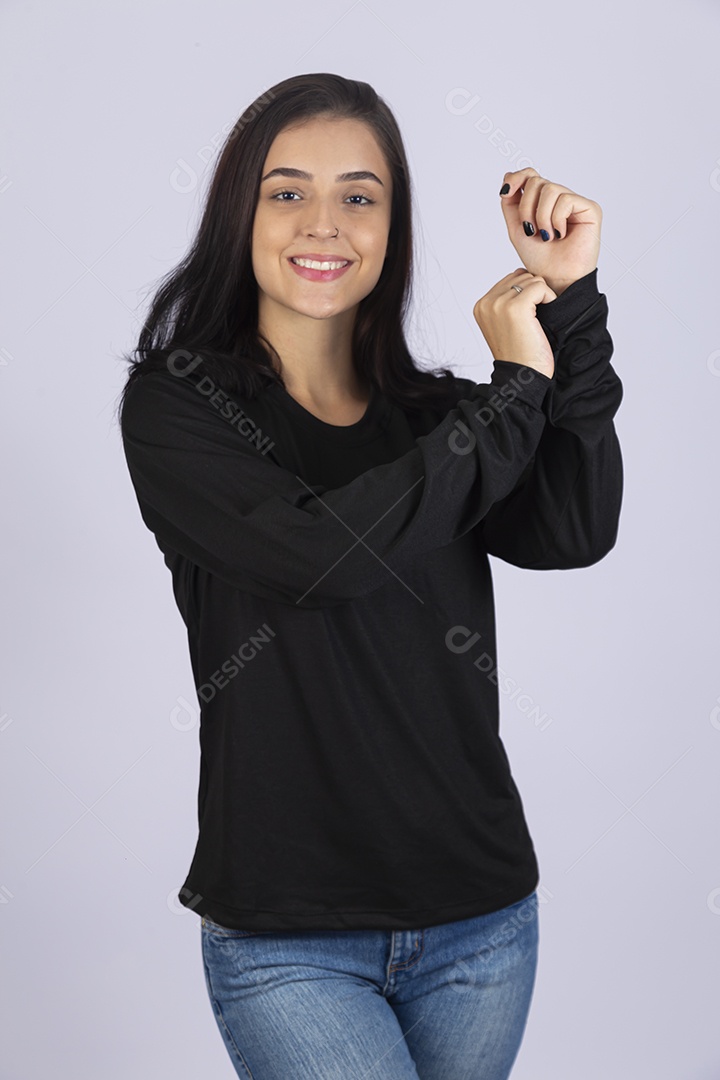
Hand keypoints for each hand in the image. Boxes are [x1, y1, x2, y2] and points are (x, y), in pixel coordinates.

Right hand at [473, 268, 557, 378]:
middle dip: (533, 294)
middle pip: (521, 277)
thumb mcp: (505, 323)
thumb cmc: (519, 353)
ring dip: (541, 298)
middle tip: (533, 320)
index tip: (526, 318)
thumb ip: (508, 299)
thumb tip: (524, 274)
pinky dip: (549, 298)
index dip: (525, 294)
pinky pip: (540, 286)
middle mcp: (486, 303)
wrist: (521, 375)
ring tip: (536, 320)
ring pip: (531, 280)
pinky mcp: (516, 307)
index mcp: (481, 306)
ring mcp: (499, 304)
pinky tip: (543, 318)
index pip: (510, 279)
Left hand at [499, 169, 601, 293]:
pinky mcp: (590, 208)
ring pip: (550, 189)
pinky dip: (556, 219)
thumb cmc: (539, 258)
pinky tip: (561, 234)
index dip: (517, 178)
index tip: (504, 192)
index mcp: (543, 202)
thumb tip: (508, 176)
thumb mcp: (517, 228)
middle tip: (530, 230)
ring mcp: (575, 202)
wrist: (554, 278)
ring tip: (546, 236)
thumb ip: (511, 203)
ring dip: (541, 216)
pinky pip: (565, 199)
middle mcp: (560, 199)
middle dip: (526, 208)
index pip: (531, 175)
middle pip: (536, 181)